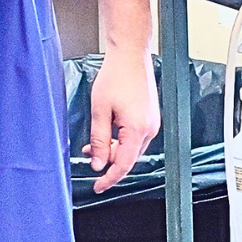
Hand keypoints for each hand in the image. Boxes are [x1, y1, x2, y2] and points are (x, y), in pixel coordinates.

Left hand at [83, 47, 159, 193]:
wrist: (131, 55)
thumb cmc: (116, 76)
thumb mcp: (100, 110)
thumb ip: (99, 140)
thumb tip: (98, 163)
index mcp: (137, 129)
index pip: (123, 165)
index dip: (109, 179)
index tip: (97, 187)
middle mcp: (150, 128)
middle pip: (128, 158)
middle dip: (108, 161)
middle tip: (89, 154)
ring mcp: (152, 122)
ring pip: (132, 148)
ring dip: (114, 149)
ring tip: (94, 141)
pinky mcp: (150, 116)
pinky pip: (136, 136)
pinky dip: (121, 140)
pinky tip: (108, 131)